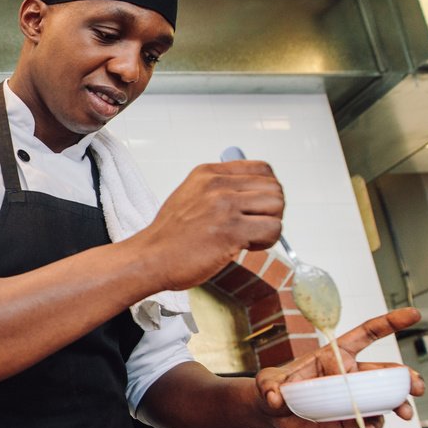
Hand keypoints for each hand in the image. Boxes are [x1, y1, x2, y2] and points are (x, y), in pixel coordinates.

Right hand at [135, 160, 283, 291]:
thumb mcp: (190, 197)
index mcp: (207, 174)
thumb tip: (251, 194)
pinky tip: (247, 247)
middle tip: (254, 225)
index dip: (267, 190)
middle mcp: (217, 185)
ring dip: (270, 225)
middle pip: (274, 187)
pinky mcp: (231, 229)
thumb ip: (218, 190)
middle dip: (271, 210)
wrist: (150, 258)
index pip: (262, 169)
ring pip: (277, 206)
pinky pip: (273, 229)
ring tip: (250, 237)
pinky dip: (267, 241)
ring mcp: (224, 206)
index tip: (258, 207)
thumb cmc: (169, 237)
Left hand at [254, 308, 425, 427]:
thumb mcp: (267, 382)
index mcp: (335, 354)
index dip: (391, 322)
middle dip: (406, 377)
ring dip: (399, 402)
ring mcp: (353, 395)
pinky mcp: (351, 416)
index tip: (415, 314)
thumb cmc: (272, 388)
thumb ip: (270, 387)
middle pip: (385, 370)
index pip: (367, 333)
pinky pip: (370, 419)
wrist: (273, 413)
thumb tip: (276, 398)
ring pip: (385, 395)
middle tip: (417, 387)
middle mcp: (350, 372)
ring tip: (405, 413)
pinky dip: (375, 424)